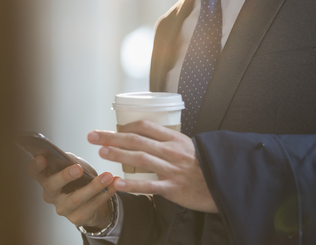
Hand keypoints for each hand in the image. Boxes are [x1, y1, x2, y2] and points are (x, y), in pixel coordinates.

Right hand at [26, 153, 117, 228]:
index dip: (35, 166)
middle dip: (65, 176)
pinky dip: (106, 194)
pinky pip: (92, 205)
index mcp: (47, 178)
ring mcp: (63, 208)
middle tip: (78, 168)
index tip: (42, 157)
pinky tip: (114, 185)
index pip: (34, 172)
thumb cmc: (81, 178)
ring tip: (107, 176)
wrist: (94, 201)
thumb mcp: (77, 166)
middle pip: (52, 185)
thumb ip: (72, 160)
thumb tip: (70, 157)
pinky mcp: (77, 218)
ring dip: (94, 186)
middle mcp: (51, 195)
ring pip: (76, 198)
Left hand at [88, 121, 217, 212]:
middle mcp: (172, 152)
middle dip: (112, 136)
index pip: (146, 126)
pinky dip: (132, 184)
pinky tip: (118, 183)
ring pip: (141, 158)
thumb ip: (170, 143)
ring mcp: (172, 170)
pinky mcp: (173, 188)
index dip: (125, 126)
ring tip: (102, 151)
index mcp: (176, 139)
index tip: (111, 127)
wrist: (223, 183)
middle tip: (93, 135)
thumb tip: (149, 139)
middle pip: (137, 140)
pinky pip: (149, 185)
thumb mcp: (190, 147)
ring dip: (119, 154)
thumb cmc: (205, 166)